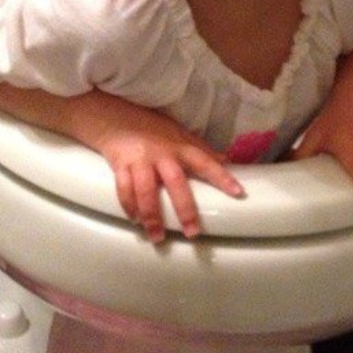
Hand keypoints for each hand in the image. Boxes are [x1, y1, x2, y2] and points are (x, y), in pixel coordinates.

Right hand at [93, 111, 244, 243]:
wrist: (115, 115)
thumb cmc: (151, 127)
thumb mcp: (178, 134)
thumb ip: (201, 149)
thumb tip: (227, 160)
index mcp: (180, 147)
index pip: (205, 162)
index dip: (222, 177)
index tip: (238, 193)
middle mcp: (162, 153)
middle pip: (176, 182)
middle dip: (185, 209)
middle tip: (192, 232)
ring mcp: (140, 159)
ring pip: (146, 190)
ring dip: (151, 216)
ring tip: (157, 236)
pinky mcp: (120, 164)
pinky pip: (124, 188)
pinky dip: (128, 205)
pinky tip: (134, 219)